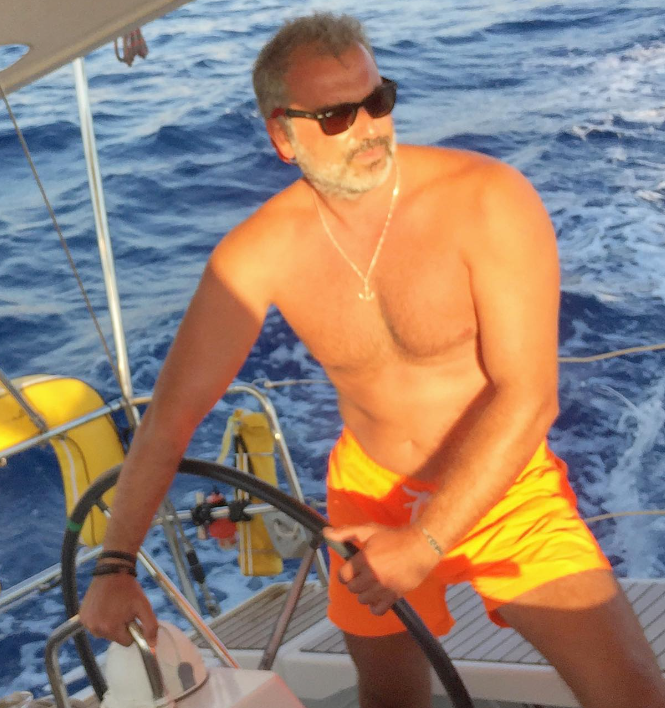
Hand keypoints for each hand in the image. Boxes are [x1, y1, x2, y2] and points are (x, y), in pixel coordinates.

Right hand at [79, 574, 157, 646]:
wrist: (112, 572)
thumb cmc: (129, 589)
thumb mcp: (144, 605)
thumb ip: (150, 626)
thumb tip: (152, 645)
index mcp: (111, 628)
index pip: (127, 642)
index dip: (132, 629)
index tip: (131, 616)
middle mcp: (95, 629)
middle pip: (115, 637)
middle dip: (121, 626)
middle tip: (122, 609)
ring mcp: (87, 623)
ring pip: (104, 632)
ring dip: (110, 623)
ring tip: (113, 606)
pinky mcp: (82, 617)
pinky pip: (95, 625)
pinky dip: (100, 618)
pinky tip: (104, 605)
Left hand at [324, 523, 439, 615]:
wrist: (420, 546)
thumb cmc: (393, 537)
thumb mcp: (368, 530)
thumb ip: (346, 532)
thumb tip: (325, 533)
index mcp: (364, 560)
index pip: (343, 576)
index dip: (345, 572)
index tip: (351, 569)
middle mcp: (372, 576)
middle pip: (352, 588)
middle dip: (355, 581)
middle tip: (363, 574)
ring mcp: (384, 588)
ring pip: (363, 600)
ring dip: (364, 593)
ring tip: (372, 583)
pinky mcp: (395, 596)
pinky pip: (377, 610)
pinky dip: (375, 606)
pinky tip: (378, 596)